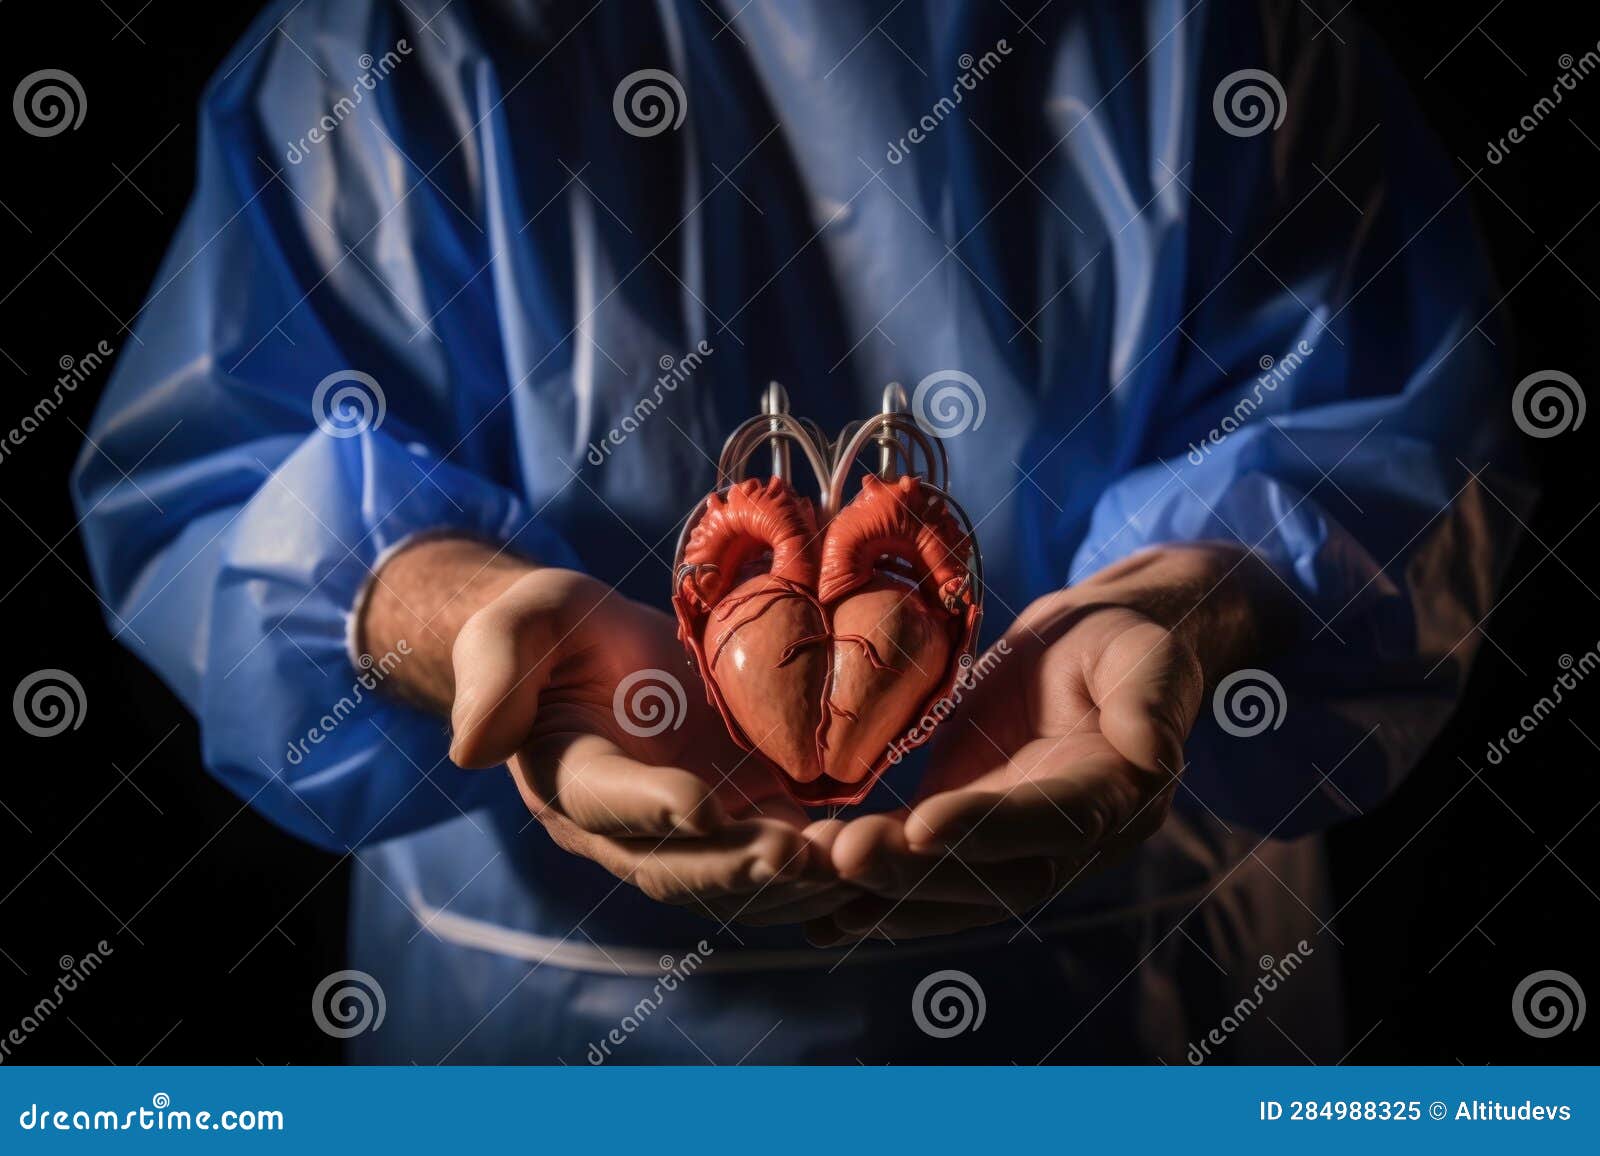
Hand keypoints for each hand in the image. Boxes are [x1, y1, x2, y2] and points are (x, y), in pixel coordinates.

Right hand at [361, 539, 856, 925]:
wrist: (596, 648)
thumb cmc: (550, 629)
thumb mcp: (517, 627)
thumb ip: (494, 674)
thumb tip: (467, 748)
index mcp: (569, 780)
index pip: (608, 804)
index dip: (651, 808)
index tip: (699, 804)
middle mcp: (627, 826)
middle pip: (679, 865)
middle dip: (737, 868)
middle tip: (793, 855)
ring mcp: (688, 829)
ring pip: (735, 877)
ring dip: (790, 881)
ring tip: (845, 866)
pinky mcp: (739, 811)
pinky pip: (778, 851)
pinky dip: (821, 861)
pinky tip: (872, 851)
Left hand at [812, 544, 1288, 944]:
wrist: (1096, 649)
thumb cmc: (1126, 642)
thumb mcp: (1147, 659)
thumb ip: (1152, 704)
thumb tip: (1153, 753)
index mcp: (1116, 800)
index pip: (1051, 824)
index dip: (988, 829)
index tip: (923, 828)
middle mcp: (1064, 844)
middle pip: (990, 874)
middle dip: (915, 872)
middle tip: (844, 858)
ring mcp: (1011, 846)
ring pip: (949, 886)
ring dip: (883, 892)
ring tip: (816, 885)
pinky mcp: (967, 830)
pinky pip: (923, 869)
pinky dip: (875, 891)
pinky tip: (819, 904)